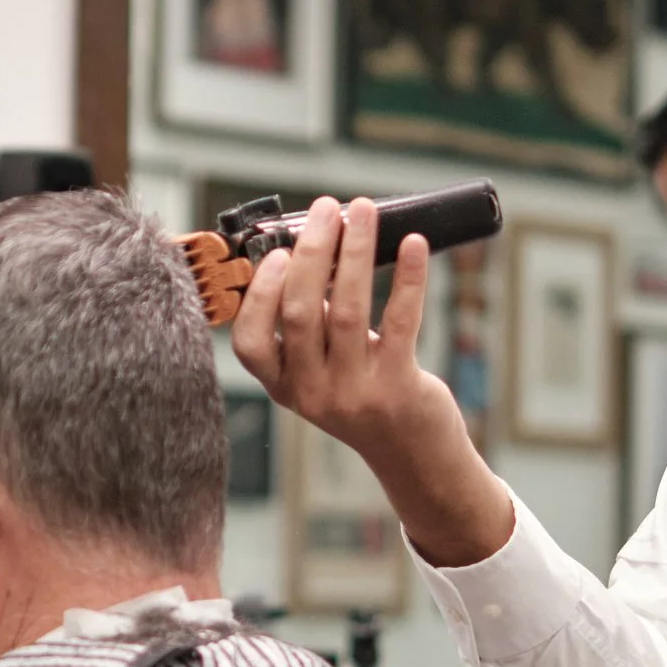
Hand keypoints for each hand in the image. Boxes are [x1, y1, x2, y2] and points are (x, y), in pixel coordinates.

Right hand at [231, 198, 512, 566]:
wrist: (415, 457)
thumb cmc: (366, 397)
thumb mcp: (324, 372)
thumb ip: (313, 324)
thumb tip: (317, 245)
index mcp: (285, 387)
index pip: (251, 344)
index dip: (260, 294)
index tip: (277, 252)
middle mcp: (313, 392)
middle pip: (300, 312)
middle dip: (312, 251)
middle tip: (327, 209)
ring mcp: (354, 393)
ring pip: (347, 309)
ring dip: (355, 252)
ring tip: (363, 211)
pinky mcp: (399, 387)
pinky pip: (399, 321)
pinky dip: (406, 278)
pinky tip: (413, 245)